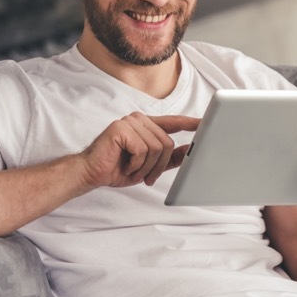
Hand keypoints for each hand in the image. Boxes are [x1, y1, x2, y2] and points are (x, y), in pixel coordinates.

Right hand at [79, 113, 199, 189]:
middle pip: (167, 143)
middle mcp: (139, 120)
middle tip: (145, 176)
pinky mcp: (121, 128)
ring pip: (157, 147)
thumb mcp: (149, 166)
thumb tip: (190, 151)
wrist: (91, 174)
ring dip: (146, 167)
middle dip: (158, 165)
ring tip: (133, 170)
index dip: (190, 123)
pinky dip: (136, 164)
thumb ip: (169, 157)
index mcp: (146, 125)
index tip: (205, 123)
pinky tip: (125, 164)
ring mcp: (130, 122)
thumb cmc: (118, 168)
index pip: (173, 122)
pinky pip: (143, 150)